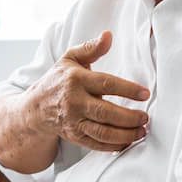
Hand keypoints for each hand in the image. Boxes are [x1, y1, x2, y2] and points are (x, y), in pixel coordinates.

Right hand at [26, 30, 149, 151]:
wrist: (36, 107)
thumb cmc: (58, 81)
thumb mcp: (70, 58)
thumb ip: (91, 48)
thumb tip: (108, 35)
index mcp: (76, 79)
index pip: (106, 84)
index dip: (128, 90)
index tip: (145, 94)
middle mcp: (74, 101)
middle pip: (106, 112)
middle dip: (129, 117)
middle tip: (145, 117)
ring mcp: (74, 121)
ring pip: (103, 132)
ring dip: (126, 134)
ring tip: (142, 131)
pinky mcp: (74, 136)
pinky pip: (97, 144)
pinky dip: (114, 146)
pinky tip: (128, 141)